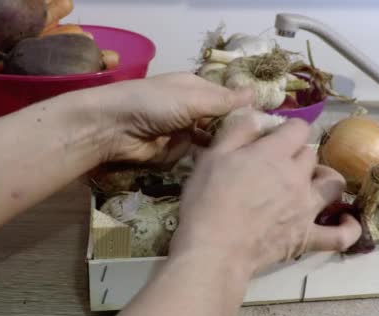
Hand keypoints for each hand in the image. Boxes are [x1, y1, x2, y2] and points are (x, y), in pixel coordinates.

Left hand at [88, 72, 252, 163]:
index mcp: (196, 88)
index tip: (266, 124)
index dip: (244, 110)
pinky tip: (216, 164)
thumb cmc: (152, 103)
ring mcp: (182, 132)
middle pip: (221, 122)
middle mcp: (191, 109)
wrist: (112, 129)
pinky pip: (194, 157)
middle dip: (232, 132)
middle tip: (256, 146)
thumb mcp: (192, 98)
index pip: (228, 99)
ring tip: (240, 157)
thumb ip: (223, 100)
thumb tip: (255, 92)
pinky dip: (199, 159)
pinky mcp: (173, 153)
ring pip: (210, 142)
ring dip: (218, 147)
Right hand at [171, 110, 361, 277]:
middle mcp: (297, 176)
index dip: (286, 128)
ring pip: (333, 183)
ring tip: (310, 182)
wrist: (213, 248)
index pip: (297, 128)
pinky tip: (347, 220)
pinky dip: (349, 227)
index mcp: (274, 154)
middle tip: (275, 164)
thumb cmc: (206, 200)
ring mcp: (307, 208)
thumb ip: (238, 130)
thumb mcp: (212, 156)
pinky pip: (340, 234)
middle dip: (296, 154)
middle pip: (310, 154)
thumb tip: (257, 114)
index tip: (271, 136)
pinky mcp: (307, 237)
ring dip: (324, 177)